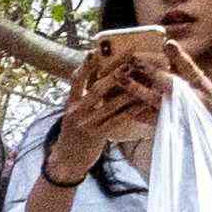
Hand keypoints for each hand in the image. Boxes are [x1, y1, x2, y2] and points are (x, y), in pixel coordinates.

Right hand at [44, 33, 174, 170]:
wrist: (68, 160)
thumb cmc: (75, 132)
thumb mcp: (73, 112)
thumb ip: (83, 96)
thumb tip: (98, 74)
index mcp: (70, 103)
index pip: (76, 79)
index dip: (86, 65)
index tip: (95, 50)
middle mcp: (77, 112)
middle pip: (98, 88)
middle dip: (116, 72)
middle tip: (131, 59)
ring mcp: (88, 124)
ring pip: (112, 103)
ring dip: (130, 89)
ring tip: (144, 77)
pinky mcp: (99, 135)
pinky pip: (119, 119)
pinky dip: (133, 109)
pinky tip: (144, 101)